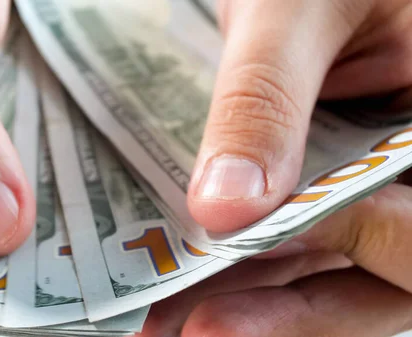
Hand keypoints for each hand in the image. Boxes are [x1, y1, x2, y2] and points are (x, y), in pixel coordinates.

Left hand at [179, 0, 411, 335]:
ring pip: (330, 270)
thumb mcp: (294, 7)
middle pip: (382, 275)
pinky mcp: (324, 184)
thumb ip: (266, 100)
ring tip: (170, 322)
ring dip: (252, 303)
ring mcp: (372, 183)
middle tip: (199, 328)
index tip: (260, 238)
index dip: (363, 241)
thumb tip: (224, 208)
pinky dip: (244, 271)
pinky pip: (295, 244)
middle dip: (291, 309)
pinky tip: (187, 287)